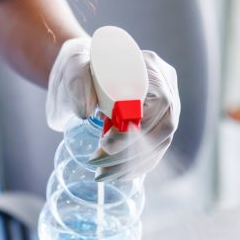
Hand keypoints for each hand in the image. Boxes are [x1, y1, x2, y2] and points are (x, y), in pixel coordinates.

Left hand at [46, 36, 180, 181]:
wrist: (80, 74)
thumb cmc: (78, 66)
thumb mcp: (72, 66)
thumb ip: (77, 82)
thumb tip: (85, 112)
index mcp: (149, 65)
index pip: (158, 102)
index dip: (136, 128)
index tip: (105, 143)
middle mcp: (165, 84)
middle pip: (165, 126)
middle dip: (131, 153)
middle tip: (99, 167)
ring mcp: (167, 104)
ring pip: (162, 141)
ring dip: (133, 165)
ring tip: (103, 175)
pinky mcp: (159, 121)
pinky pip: (157, 149)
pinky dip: (138, 166)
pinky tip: (117, 175)